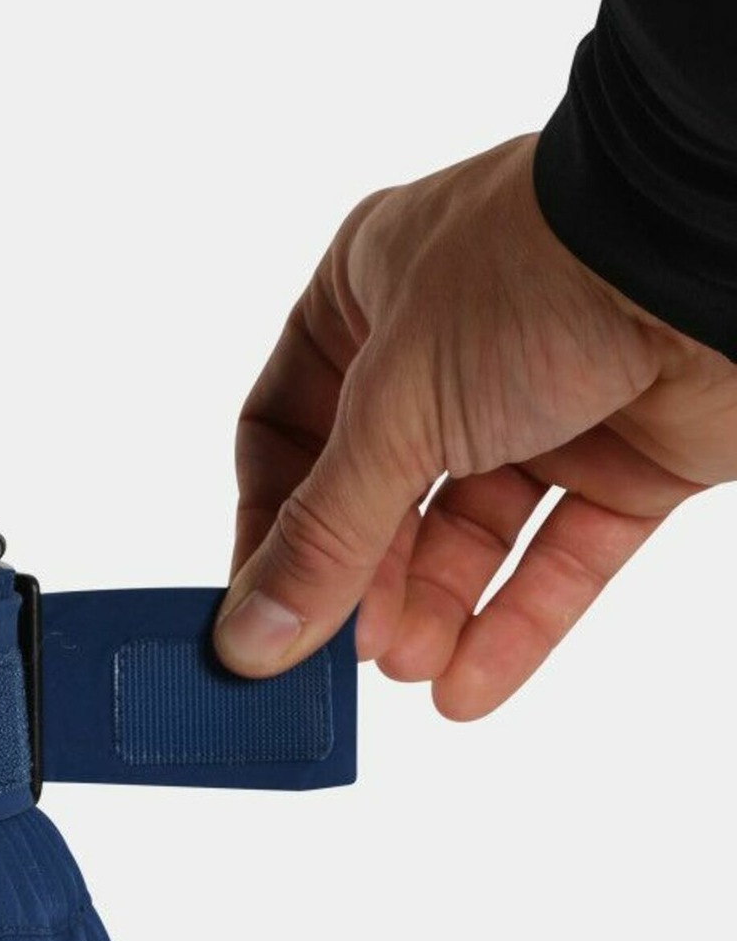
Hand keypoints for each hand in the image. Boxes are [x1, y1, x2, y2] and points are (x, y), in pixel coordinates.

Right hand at [215, 134, 736, 718]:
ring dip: (434, 611)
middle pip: (376, 494)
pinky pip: (559, 555)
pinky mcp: (627, 456)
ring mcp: (541, 402)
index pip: (285, 428)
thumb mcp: (393, 411)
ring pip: (468, 534)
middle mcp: (447, 348)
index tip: (257, 614)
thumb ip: (323, 537)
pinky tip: (471, 686)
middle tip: (339, 663)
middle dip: (361, 584)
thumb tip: (250, 638)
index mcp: (367, 294)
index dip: (267, 524)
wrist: (707, 253)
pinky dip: (517, 622)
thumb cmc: (536, 275)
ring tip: (412, 670)